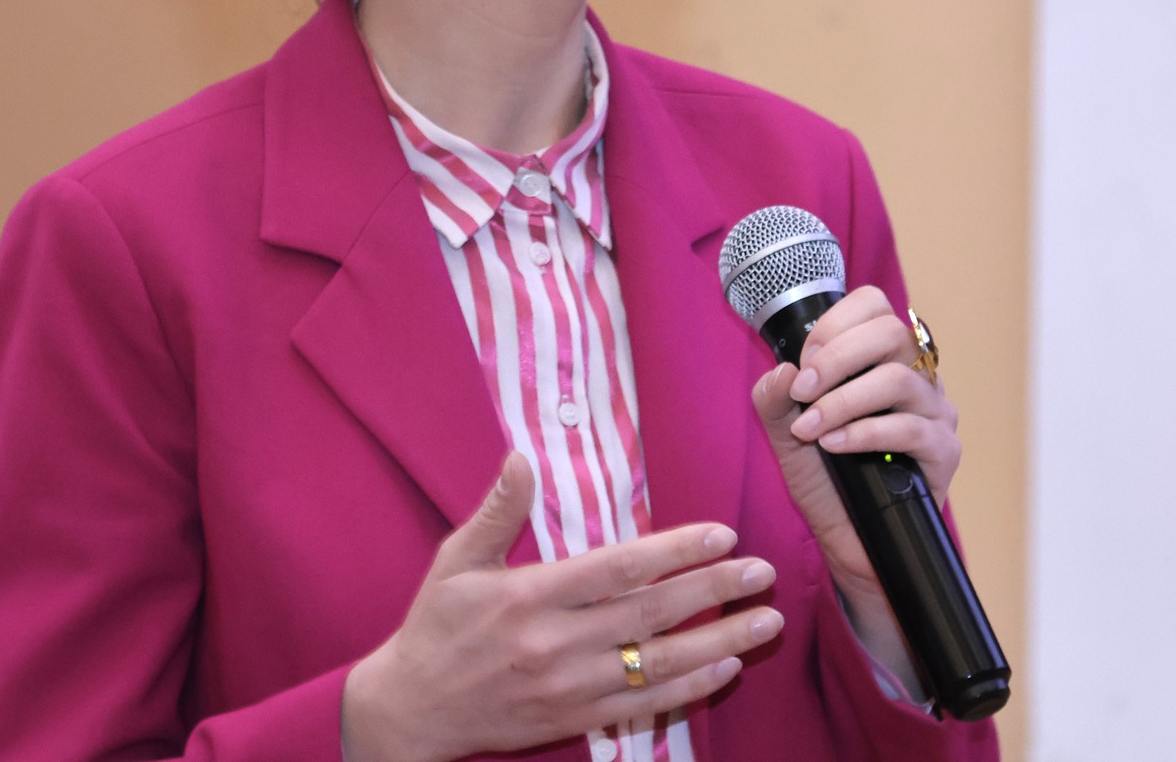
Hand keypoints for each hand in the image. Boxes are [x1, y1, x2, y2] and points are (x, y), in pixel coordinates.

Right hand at [341, 452, 783, 761]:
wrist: (410, 711)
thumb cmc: (436, 628)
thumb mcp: (456, 561)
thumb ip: (497, 511)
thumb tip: (521, 457)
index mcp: (530, 596)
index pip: (619, 568)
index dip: (676, 550)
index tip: (722, 533)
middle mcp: (556, 642)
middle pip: (652, 614)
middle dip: (715, 591)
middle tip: (763, 573)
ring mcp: (569, 686)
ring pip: (659, 664)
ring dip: (720, 642)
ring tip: (765, 621)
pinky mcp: (574, 719)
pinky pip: (644, 706)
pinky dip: (689, 690)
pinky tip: (725, 668)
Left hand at [750, 287, 959, 693]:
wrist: (850, 542)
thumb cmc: (827, 481)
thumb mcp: (787, 434)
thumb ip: (775, 400)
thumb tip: (782, 370)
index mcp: (882, 359)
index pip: (874, 306)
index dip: (836, 323)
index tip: (804, 358)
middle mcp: (915, 377)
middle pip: (891, 332)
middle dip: (838, 357)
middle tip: (804, 390)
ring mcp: (935, 412)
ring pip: (897, 380)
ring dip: (843, 401)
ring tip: (811, 428)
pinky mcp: (944, 451)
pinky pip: (909, 429)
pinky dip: (863, 433)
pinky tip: (834, 446)